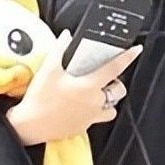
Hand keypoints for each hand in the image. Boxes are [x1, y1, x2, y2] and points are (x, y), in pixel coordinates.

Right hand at [6, 30, 142, 145]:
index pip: (115, 68)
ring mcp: (90, 117)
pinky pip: (97, 119)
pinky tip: (84, 106)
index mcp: (88, 86)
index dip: (128, 57)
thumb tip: (67, 36)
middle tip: (105, 77)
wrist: (28, 126)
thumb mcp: (49, 70)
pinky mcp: (83, 127)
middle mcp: (94, 102)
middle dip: (116, 83)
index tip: (136, 49)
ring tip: (97, 93)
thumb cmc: (39, 99)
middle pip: (118, 90)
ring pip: (111, 108)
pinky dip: (96, 112)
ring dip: (108, 100)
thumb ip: (60, 50)